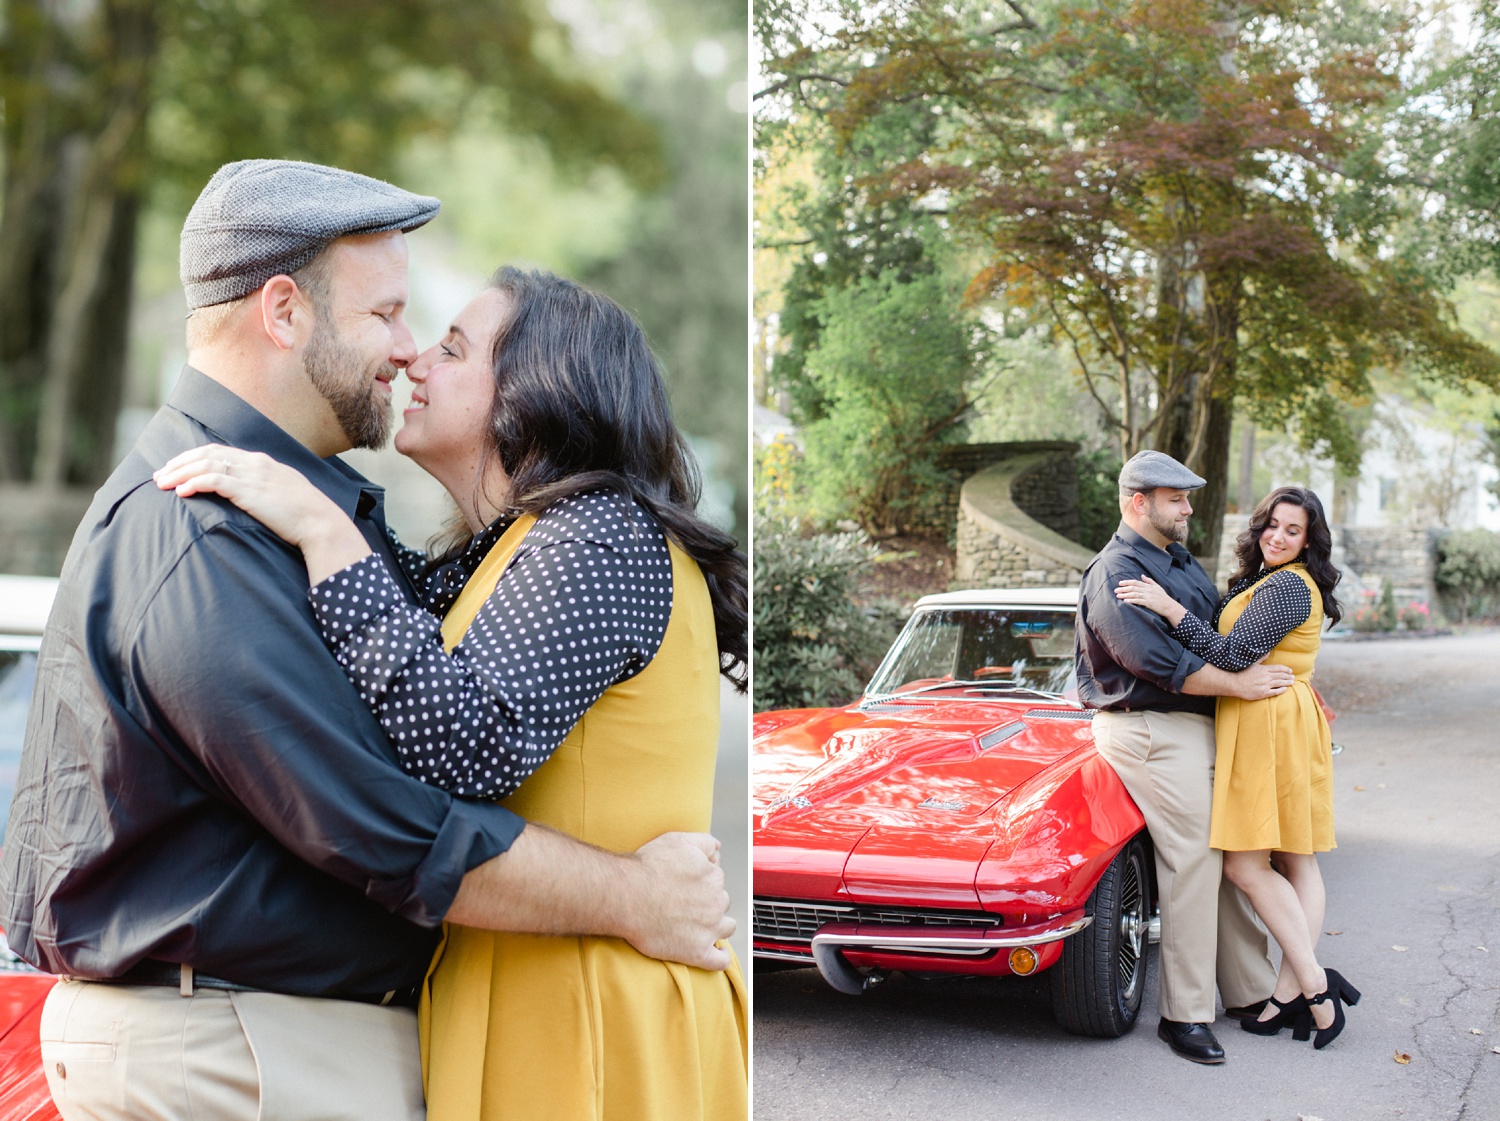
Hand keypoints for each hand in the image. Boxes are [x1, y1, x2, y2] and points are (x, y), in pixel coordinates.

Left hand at [154, 444, 370, 582]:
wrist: (321, 522)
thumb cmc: (307, 516)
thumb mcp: (285, 495)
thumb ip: (265, 490)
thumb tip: (250, 498)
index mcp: (262, 462)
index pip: (220, 452)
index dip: (194, 457)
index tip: (177, 468)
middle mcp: (255, 463)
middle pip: (208, 454)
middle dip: (180, 463)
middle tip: (160, 475)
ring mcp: (252, 475)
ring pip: (206, 465)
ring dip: (180, 473)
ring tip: (162, 483)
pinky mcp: (248, 490)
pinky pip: (213, 481)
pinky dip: (194, 483)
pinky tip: (181, 491)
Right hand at [623, 832, 734, 970]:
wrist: (626, 896)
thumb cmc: (647, 868)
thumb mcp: (678, 840)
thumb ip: (704, 842)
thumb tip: (718, 849)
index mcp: (712, 877)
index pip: (717, 879)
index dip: (702, 881)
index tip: (689, 885)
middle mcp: (716, 902)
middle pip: (720, 902)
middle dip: (709, 903)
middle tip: (687, 904)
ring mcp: (709, 929)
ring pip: (726, 927)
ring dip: (718, 926)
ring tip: (702, 926)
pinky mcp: (697, 952)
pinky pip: (719, 961)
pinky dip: (720, 958)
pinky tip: (715, 953)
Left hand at [1115, 575, 1185, 624]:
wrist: (1169, 606)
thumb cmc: (1163, 597)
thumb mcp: (1157, 586)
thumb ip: (1149, 581)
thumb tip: (1142, 575)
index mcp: (1148, 586)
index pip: (1136, 582)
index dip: (1127, 582)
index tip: (1120, 583)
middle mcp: (1147, 590)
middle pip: (1133, 588)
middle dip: (1123, 588)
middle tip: (1115, 590)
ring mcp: (1148, 596)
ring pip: (1134, 594)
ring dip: (1125, 594)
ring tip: (1118, 596)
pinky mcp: (1149, 603)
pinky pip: (1138, 601)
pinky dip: (1131, 600)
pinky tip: (1125, 601)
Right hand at [1234, 662, 1294, 699]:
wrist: (1235, 684)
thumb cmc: (1242, 673)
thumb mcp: (1252, 664)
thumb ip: (1261, 659)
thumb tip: (1268, 652)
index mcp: (1264, 669)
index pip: (1278, 668)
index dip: (1286, 669)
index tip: (1290, 671)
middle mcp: (1266, 677)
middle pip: (1281, 676)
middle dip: (1288, 676)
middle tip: (1293, 677)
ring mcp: (1265, 685)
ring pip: (1280, 683)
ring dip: (1287, 682)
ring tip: (1292, 682)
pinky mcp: (1263, 693)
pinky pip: (1275, 691)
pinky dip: (1281, 690)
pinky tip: (1285, 689)